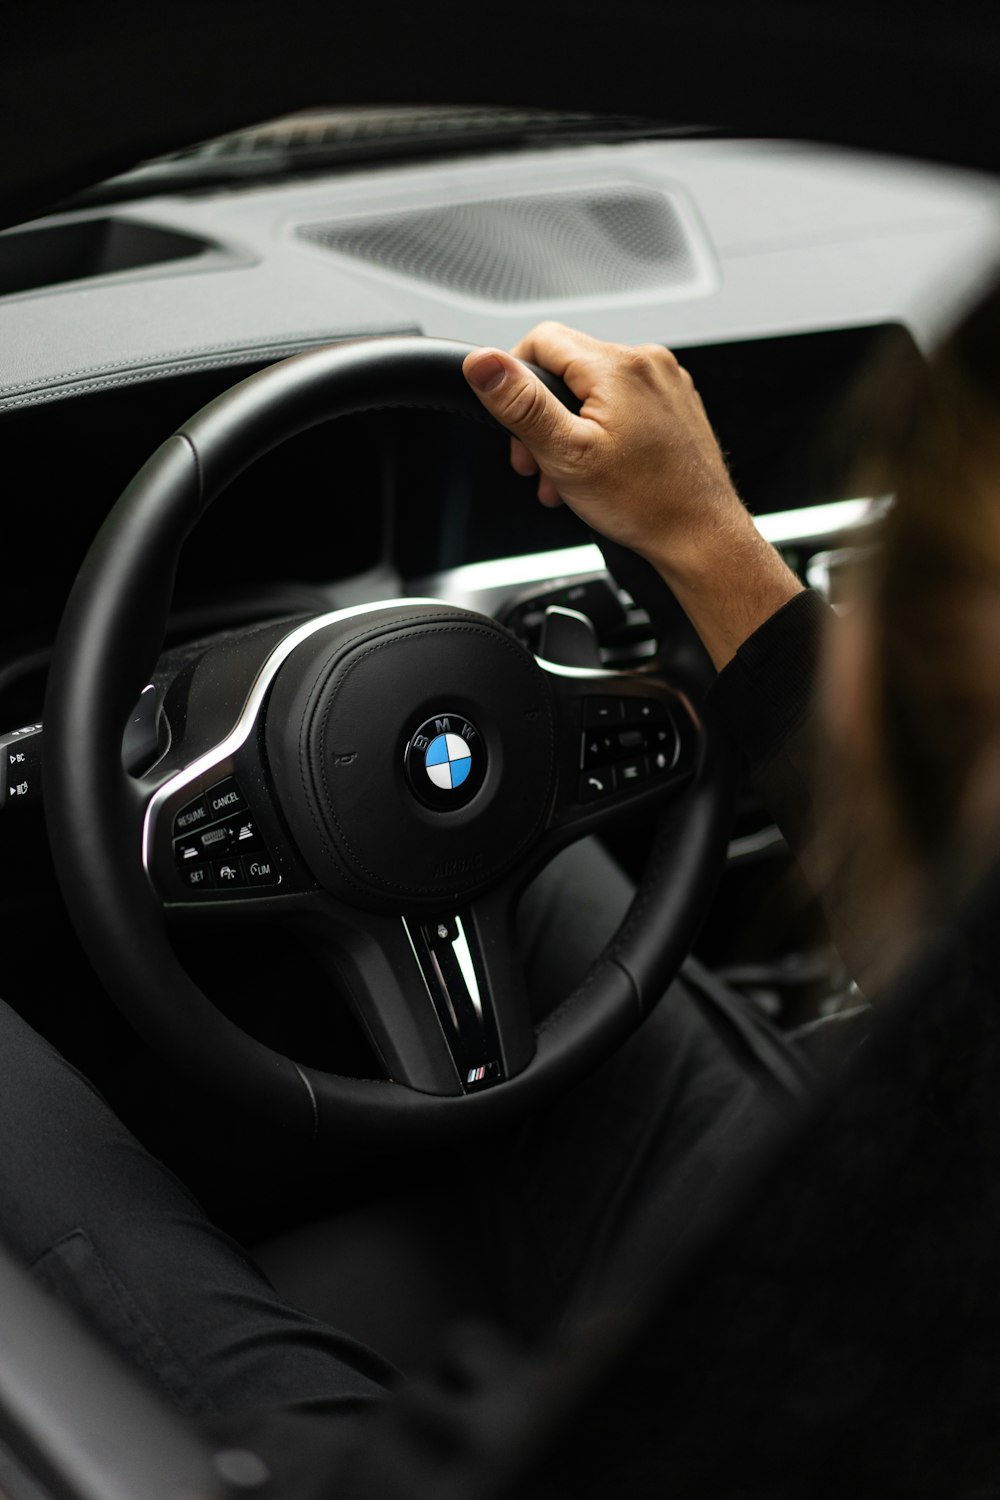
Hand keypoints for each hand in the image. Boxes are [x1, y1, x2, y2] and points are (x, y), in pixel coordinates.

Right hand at [462, 322, 801, 667]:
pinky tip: (599, 470)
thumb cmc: (645, 503)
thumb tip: (483, 363)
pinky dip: (600, 433)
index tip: (516, 427)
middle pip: (567, 368)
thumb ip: (521, 404)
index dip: (516, 383)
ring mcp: (665, 383)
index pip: (540, 341)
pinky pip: (622, 404)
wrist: (700, 536)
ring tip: (567, 477)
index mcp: (618, 366)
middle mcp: (647, 363)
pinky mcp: (674, 405)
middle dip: (542, 416)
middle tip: (538, 464)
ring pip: (593, 390)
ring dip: (569, 430)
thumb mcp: (566, 454)